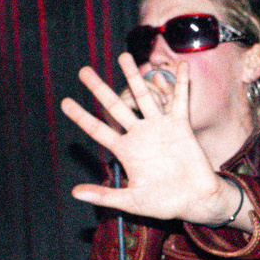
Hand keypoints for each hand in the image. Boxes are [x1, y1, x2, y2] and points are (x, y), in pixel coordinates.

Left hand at [61, 57, 239, 224]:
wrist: (195, 200)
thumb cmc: (163, 203)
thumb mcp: (131, 201)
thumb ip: (104, 195)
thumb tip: (73, 193)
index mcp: (126, 150)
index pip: (98, 129)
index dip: (81, 116)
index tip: (64, 102)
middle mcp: (139, 134)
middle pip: (115, 106)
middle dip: (99, 88)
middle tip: (83, 71)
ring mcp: (159, 128)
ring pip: (143, 96)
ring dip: (134, 76)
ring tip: (123, 56)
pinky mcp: (180, 126)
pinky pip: (180, 101)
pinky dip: (180, 84)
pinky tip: (181, 66)